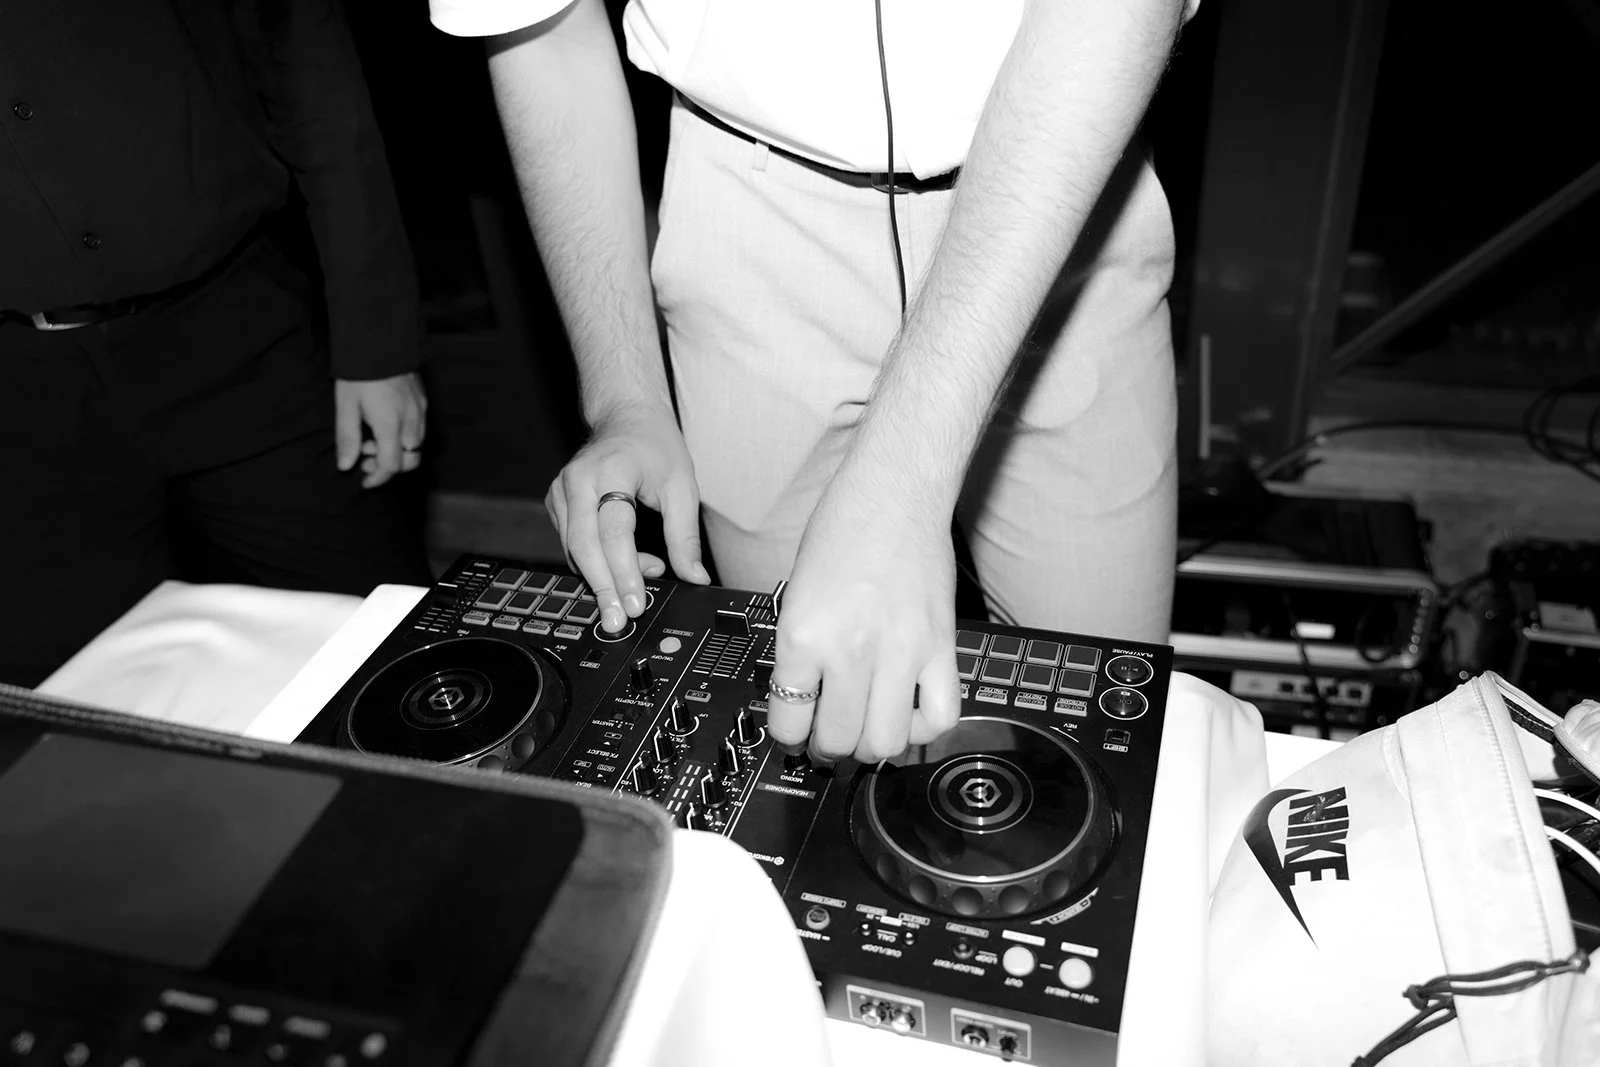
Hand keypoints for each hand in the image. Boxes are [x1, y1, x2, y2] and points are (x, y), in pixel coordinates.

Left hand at [335, 374, 427, 488]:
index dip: (378, 478)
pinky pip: (419, 428)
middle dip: (389, 466)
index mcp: (390, 424)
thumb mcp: (346, 405)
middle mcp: (411, 421)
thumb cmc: (359, 373)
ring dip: (396, 450)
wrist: (380, 341)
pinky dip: (403, 435)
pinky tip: (385, 424)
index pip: (392, 465)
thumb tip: (346, 466)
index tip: (363, 480)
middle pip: (411, 460)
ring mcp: (421, 410)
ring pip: (416, 445)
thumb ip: (347, 437)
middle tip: (366, 458)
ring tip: (372, 437)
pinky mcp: (423, 400)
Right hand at [547, 404, 710, 632]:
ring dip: (603, 576)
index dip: (624, 572)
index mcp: (611, 471)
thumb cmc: (655, 447)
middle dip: (603, 588)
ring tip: (635, 588)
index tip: (636, 603)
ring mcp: (561, 491)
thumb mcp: (682, 487)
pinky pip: (571, 544)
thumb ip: (685, 536)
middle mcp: (578, 480)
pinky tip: (622, 565)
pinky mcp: (556, 502)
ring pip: (574, 550)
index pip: (614, 531)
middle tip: (620, 620)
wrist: (626, 416)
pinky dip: (594, 562)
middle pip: (584, 546)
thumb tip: (695, 578)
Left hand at [765, 471, 962, 763]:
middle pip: (839, 742)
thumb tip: (804, 700)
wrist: (895, 491)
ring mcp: (901, 653)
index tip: (794, 733)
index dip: (788, 736)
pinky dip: (923, 729)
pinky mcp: (942, 648)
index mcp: (804, 634)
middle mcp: (851, 650)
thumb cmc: (842, 528)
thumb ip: (801, 650)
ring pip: (888, 742)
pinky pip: (940, 716)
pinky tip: (910, 714)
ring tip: (868, 726)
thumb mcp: (797, 593)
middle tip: (829, 736)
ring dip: (874, 745)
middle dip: (829, 749)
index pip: (788, 721)